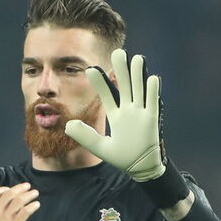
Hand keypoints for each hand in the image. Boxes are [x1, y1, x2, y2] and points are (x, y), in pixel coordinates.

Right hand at [0, 183, 39, 220]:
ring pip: (19, 201)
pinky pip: (25, 212)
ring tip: (35, 193)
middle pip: (9, 194)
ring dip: (28, 195)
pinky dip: (32, 207)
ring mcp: (5, 217)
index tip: (9, 189)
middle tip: (27, 186)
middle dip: (19, 188)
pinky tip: (36, 205)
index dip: (3, 189)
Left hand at [65, 49, 165, 181]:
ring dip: (138, 75)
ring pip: (139, 90)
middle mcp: (129, 111)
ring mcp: (141, 114)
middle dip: (122, 70)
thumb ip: (85, 136)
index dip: (100, 82)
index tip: (90, 69)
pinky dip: (152, 91)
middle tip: (118, 52)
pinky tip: (151, 78)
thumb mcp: (100, 147)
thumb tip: (68, 125)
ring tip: (136, 58)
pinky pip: (153, 103)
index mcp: (117, 115)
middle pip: (125, 86)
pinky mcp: (152, 121)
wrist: (141, 168)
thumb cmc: (122, 157)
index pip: (107, 94)